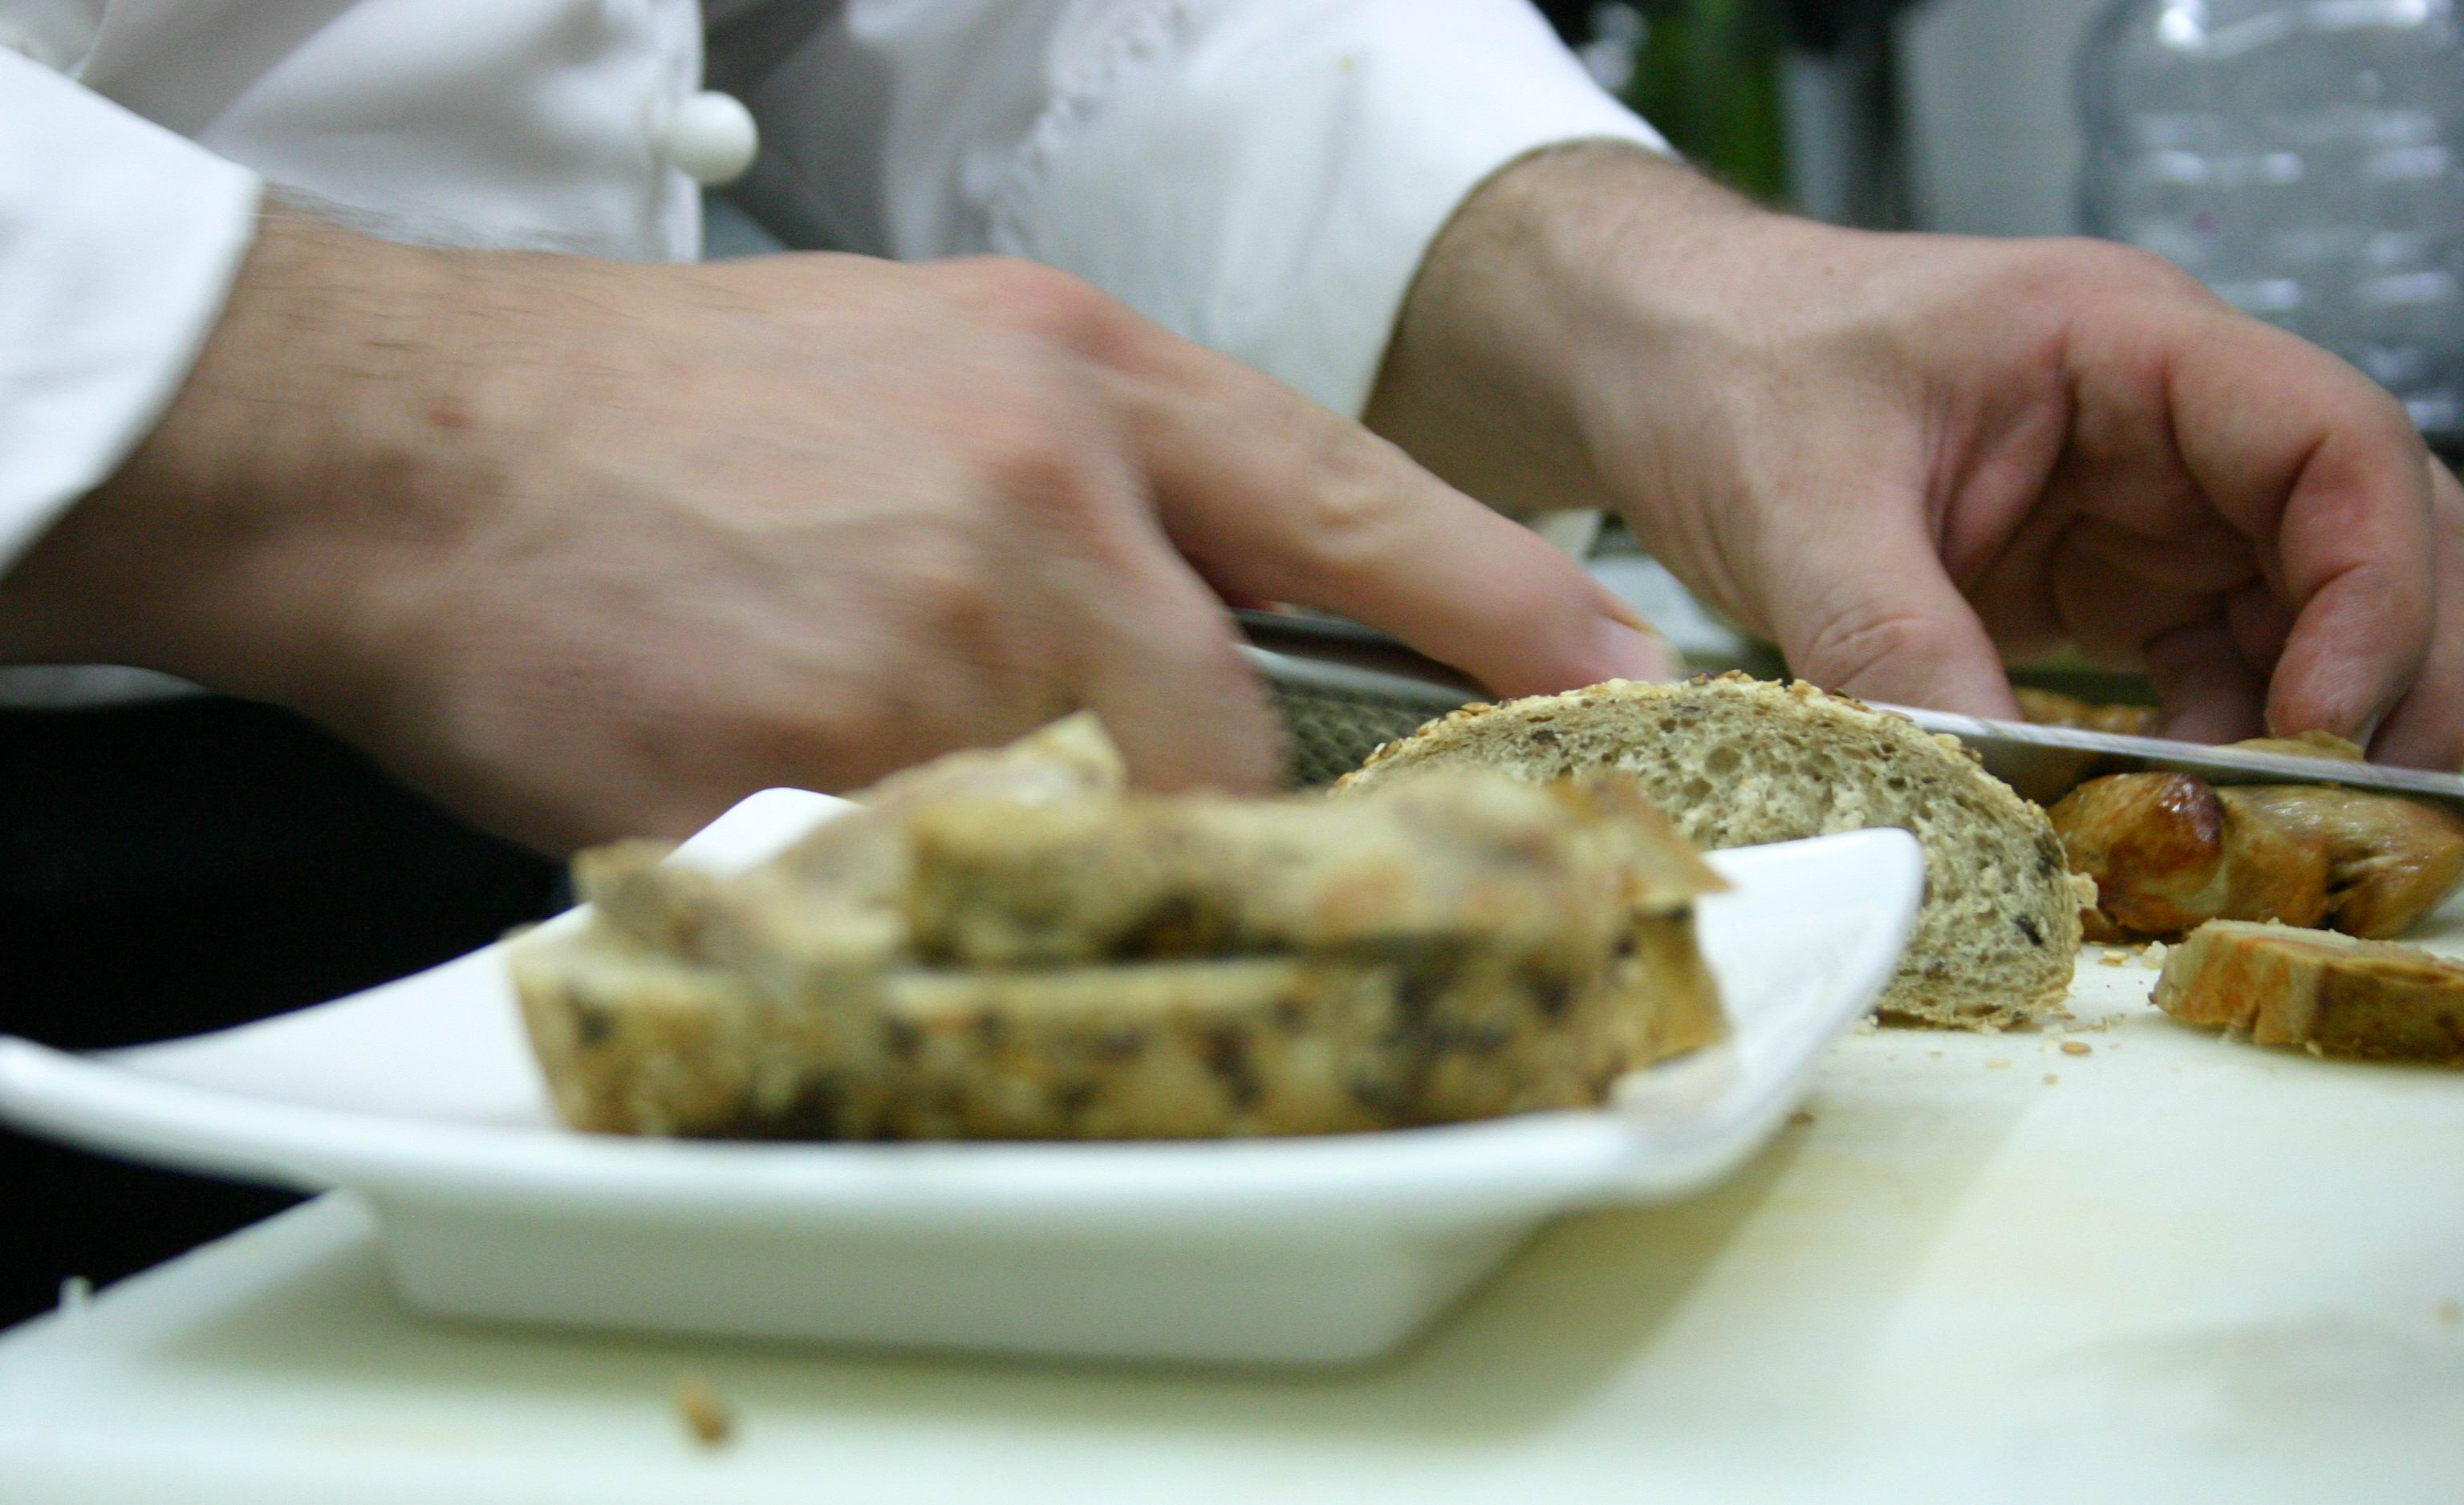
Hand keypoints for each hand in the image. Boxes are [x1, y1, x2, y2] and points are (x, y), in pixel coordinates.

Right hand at [0, 209, 1670, 850]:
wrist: (419, 442)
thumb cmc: (670, 412)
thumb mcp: (930, 368)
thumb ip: (1096, 495)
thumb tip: (1217, 636)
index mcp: (1080, 372)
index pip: (1353, 497)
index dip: (1504, 602)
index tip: (1619, 678)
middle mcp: (1038, 486)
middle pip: (1232, 717)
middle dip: (1215, 803)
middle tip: (1179, 837)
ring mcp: (936, 623)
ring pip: (1093, 812)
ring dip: (1053, 846)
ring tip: (929, 802)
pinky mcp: (823, 754)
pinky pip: (951, 877)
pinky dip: (926, 884)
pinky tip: (834, 823)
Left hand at [1369, 145, 2463, 769]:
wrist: (1649, 357)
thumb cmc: (1722, 360)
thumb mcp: (1795, 500)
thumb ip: (1890, 639)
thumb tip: (1983, 796)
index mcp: (2125, 344)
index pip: (2335, 449)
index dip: (2372, 592)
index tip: (2321, 727)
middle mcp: (2163, 422)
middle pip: (2358, 542)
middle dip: (2379, 680)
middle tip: (2342, 822)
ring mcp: (2137, 504)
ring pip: (2296, 619)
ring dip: (2296, 734)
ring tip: (2254, 845)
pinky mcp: (2089, 580)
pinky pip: (2198, 670)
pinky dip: (2202, 749)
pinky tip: (2163, 821)